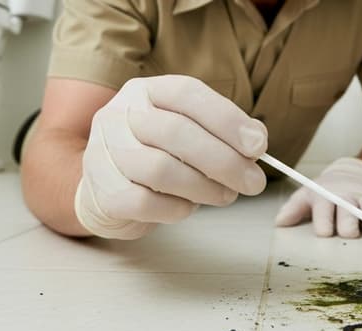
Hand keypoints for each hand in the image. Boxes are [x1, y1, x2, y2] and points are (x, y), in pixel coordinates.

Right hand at [75, 75, 267, 238]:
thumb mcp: (190, 131)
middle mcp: (119, 114)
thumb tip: (256, 141)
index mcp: (145, 91)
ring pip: (161, 169)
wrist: (106, 186)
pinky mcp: (103, 191)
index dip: (227, 119)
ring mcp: (105, 152)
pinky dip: (176, 209)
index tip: (258, 146)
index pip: (187, 94)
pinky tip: (188, 208)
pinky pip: (145, 202)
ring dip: (204, 187)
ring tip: (225, 196)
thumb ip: (224, 132)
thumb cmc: (158, 155)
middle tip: (253, 182)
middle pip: (176, 132)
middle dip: (224, 160)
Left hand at [275, 157, 361, 237]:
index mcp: (326, 196)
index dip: (324, 220)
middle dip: (349, 221)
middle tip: (349, 233)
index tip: (324, 233)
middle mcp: (347, 196)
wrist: (349, 174)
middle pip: (349, 209)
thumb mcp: (306, 196)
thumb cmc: (324, 192)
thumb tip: (279, 223)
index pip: (324, 208)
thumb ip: (293, 209)